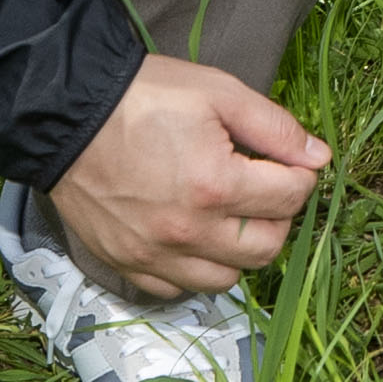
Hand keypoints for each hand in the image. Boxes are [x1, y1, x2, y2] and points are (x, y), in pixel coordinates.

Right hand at [47, 54, 328, 300]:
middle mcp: (188, 232)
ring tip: (227, 213)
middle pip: (267, 248)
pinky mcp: (127, 264)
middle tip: (261, 187)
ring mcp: (154, 255)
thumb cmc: (141, 97)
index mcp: (215, 186)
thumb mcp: (218, 93)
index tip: (287, 161)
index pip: (291, 197)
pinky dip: (194, 268)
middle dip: (276, 216)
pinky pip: (178, 289)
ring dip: (239, 250)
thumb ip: (275, 128)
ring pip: (227, 279)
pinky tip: (191, 235)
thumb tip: (318, 158)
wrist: (64, 114)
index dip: (299, 174)